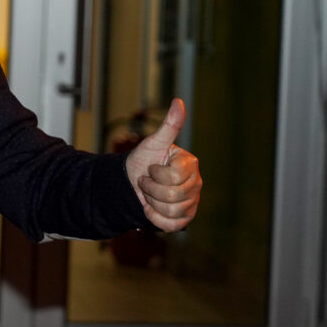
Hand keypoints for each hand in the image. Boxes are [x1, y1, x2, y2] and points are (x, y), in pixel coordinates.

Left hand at [125, 98, 201, 232]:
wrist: (130, 182)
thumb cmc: (143, 160)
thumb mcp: (153, 142)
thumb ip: (169, 125)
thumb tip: (178, 101)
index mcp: (190, 164)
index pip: (174, 177)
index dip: (155, 174)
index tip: (151, 168)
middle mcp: (196, 183)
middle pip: (172, 196)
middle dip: (150, 189)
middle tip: (145, 182)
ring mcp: (192, 202)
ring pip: (171, 211)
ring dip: (151, 202)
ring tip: (148, 193)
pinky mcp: (185, 218)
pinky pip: (172, 225)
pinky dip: (155, 218)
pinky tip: (149, 208)